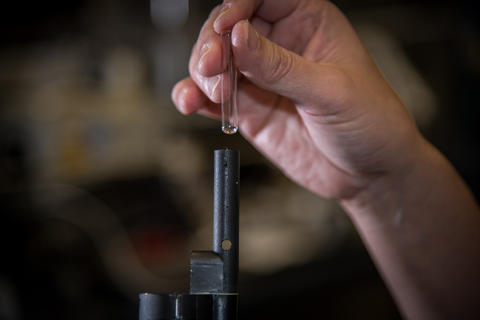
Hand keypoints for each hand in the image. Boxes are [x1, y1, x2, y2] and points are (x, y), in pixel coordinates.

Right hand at [172, 0, 421, 200]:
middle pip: (228, 28)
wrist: (369, 174)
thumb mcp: (330, 90)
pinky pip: (212, 98)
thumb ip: (280, 66)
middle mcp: (280, 46)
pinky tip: (190, 103)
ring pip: (215, 63)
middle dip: (213, 45)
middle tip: (211, 67)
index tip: (224, 29)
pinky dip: (195, 98)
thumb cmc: (370, 121)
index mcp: (308, 22)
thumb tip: (238, 37)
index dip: (236, 6)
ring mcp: (261, 79)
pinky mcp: (250, 110)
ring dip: (202, 74)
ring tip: (215, 92)